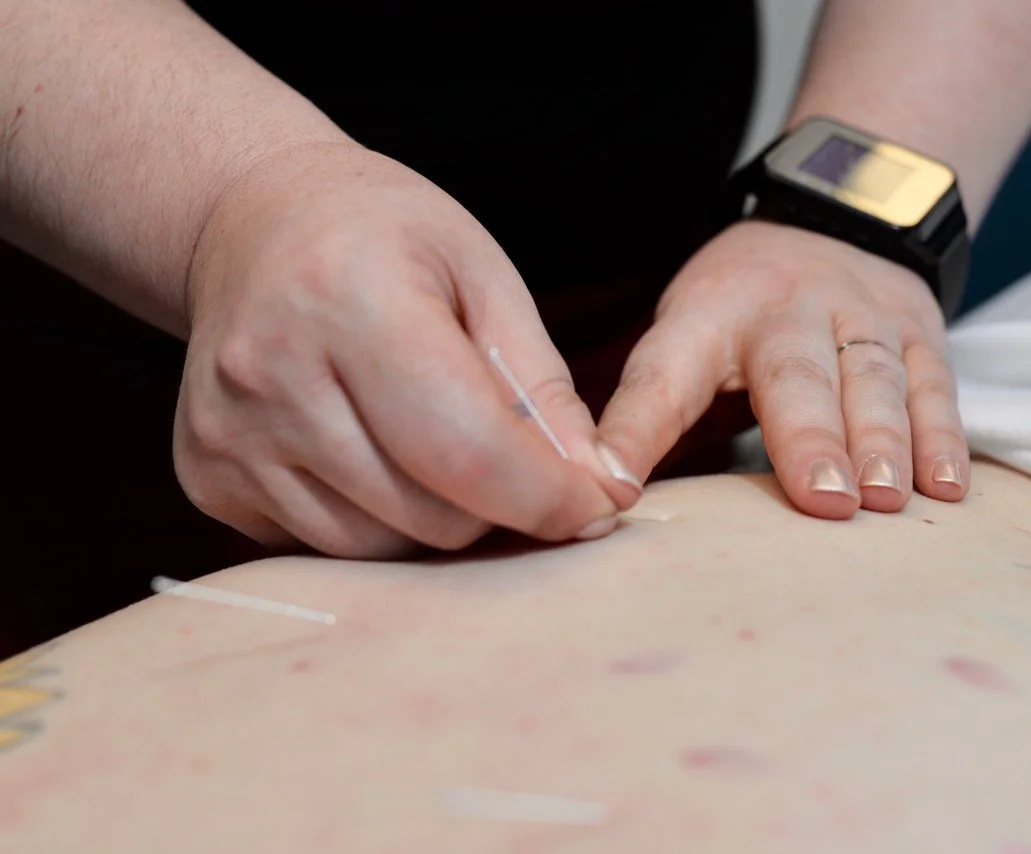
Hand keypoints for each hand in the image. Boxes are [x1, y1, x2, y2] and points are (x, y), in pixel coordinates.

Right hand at [175, 143, 641, 557]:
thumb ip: (543, 388)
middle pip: (431, 515)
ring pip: (383, 549)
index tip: (595, 506)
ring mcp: (229, 435)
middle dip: (497, 505)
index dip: (548, 497)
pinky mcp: (207, 479)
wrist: (251, 223)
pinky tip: (368, 449)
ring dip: (435, 518)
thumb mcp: (484, 276)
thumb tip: (602, 490)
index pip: (465, 447)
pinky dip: (376, 520)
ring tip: (427, 439)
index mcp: (351, 300)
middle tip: (506, 452)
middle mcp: (273, 373)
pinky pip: (327, 548)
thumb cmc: (386, 240)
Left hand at [599, 220, 968, 517]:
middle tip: (821, 499)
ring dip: (882, 440)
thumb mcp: (685, 339)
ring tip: (884, 498)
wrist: (835, 214)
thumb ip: (655, 414)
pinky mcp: (919, 329)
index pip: (662, 375)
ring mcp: (860, 315)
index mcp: (706, 318)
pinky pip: (933, 383)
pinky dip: (942, 435)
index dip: (636, 430)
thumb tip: (604, 498)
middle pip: (795, 373)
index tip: (613, 487)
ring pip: (874, 376)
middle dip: (809, 436)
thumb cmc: (741, 311)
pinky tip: (945, 486)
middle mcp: (786, 309)